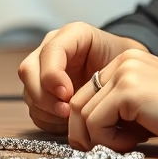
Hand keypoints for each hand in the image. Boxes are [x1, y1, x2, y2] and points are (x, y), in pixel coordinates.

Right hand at [18, 22, 147, 133]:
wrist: (128, 75)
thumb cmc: (128, 65)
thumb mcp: (126, 58)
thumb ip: (108, 69)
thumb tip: (86, 94)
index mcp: (72, 35)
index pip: (50, 51)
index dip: (52, 75)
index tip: (67, 95)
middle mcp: (52, 49)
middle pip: (28, 71)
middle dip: (44, 95)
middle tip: (66, 112)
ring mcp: (44, 71)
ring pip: (29, 91)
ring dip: (46, 110)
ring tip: (70, 120)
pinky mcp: (43, 92)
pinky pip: (34, 109)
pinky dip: (48, 119)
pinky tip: (67, 123)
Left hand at [67, 49, 157, 155]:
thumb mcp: (152, 106)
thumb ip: (124, 109)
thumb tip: (91, 132)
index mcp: (129, 61)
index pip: (88, 93)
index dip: (92, 123)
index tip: (110, 140)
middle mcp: (123, 61)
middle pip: (77, 102)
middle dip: (86, 132)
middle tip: (109, 149)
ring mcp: (124, 74)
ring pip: (81, 114)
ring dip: (99, 139)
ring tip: (129, 144)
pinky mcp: (127, 92)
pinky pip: (94, 124)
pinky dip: (108, 141)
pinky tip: (135, 142)